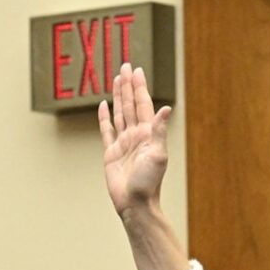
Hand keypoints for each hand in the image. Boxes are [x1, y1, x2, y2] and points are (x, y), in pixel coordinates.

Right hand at [99, 62, 172, 216]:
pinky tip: (103, 105)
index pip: (143, 104)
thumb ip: (159, 130)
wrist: (135, 203)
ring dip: (118, 96)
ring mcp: (123, 142)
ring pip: (119, 113)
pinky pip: (106, 130)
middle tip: (125, 66)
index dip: (139, 87)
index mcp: (147, 134)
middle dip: (128, 85)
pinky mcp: (111, 152)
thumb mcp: (158, 155)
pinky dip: (104, 117)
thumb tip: (166, 109)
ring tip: (116, 79)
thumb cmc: (149, 182)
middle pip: (130, 104)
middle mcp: (136, 135)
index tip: (136, 70)